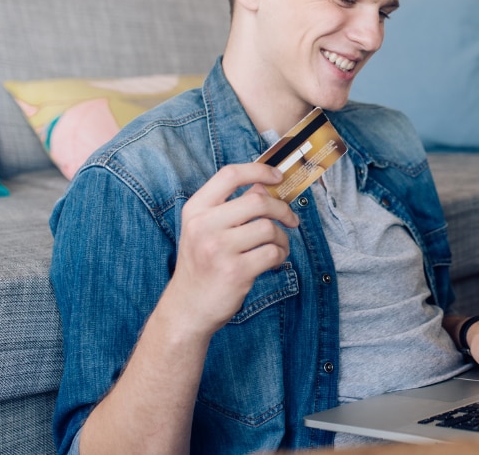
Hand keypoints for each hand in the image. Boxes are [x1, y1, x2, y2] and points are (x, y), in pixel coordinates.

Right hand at [164, 163, 298, 335]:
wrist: (187, 308)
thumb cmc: (202, 265)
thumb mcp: (206, 230)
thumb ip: (232, 207)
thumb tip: (263, 186)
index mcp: (196, 209)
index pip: (230, 175)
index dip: (258, 170)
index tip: (277, 176)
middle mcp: (203, 226)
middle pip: (258, 201)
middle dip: (282, 209)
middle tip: (291, 219)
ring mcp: (218, 249)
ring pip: (269, 228)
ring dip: (282, 238)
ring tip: (277, 247)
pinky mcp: (235, 271)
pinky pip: (273, 252)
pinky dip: (280, 256)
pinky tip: (272, 262)